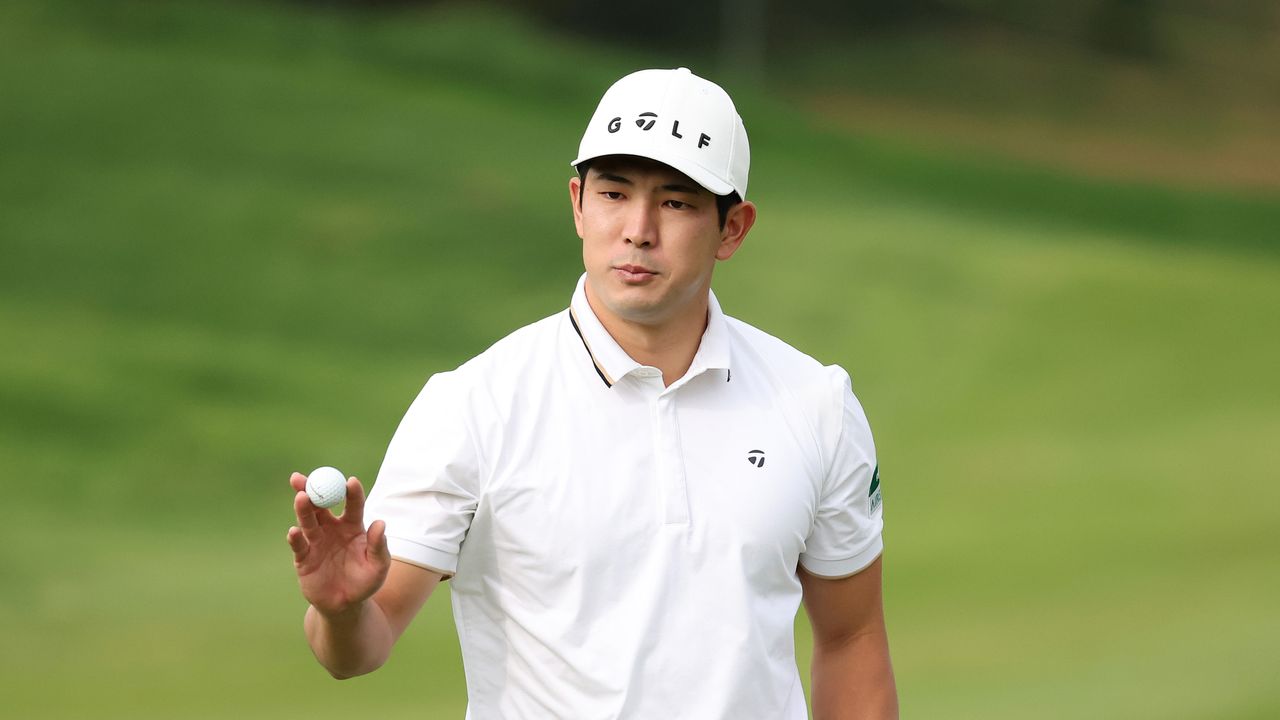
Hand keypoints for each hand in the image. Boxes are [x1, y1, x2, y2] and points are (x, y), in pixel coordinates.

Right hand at [286, 472, 390, 617]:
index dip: (351, 492)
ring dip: (303, 509)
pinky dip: (296, 538)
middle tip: (304, 478)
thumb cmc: (366, 582)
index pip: (352, 504)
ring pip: (308, 521)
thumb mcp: (378, 566)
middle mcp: (332, 529)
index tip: (351, 481)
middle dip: (313, 490)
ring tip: (301, 497)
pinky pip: (299, 545)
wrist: (346, 605)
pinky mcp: (304, 558)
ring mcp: (317, 542)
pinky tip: (295, 532)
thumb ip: (379, 546)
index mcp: (353, 526)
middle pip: (321, 505)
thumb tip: (380, 523)